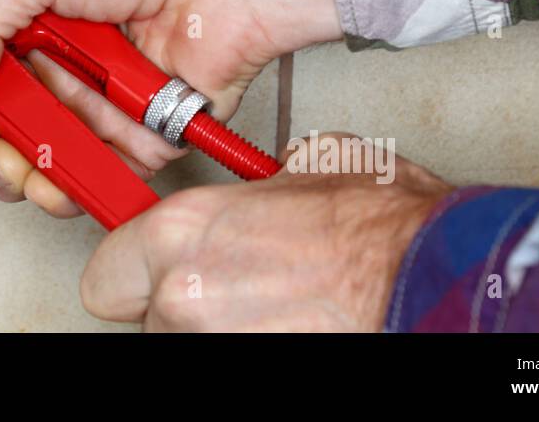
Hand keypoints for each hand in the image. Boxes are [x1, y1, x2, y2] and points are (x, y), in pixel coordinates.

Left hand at [80, 133, 452, 330]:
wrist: (434, 284)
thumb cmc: (385, 231)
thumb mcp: (310, 165)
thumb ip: (257, 185)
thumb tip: (265, 186)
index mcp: (183, 234)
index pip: (104, 276)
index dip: (130, 270)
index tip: (150, 268)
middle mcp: (184, 296)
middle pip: (144, 319)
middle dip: (173, 304)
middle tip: (221, 286)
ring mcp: (214, 346)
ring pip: (184, 342)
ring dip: (213, 327)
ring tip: (269, 305)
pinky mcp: (252, 373)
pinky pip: (227, 355)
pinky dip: (250, 342)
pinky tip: (288, 324)